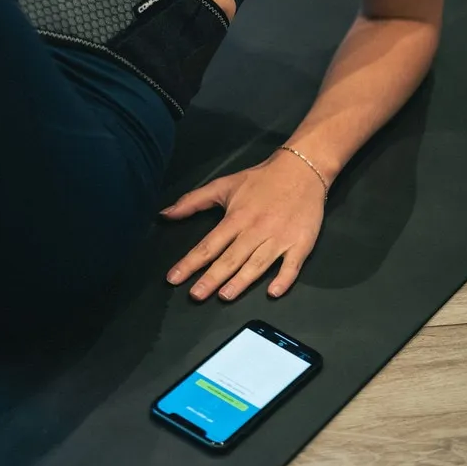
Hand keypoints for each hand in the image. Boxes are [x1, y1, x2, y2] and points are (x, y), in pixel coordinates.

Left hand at [159, 151, 326, 300]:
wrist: (301, 169)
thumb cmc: (261, 179)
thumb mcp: (223, 185)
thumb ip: (193, 201)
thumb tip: (165, 214)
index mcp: (236, 218)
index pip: (208, 244)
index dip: (189, 262)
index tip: (174, 278)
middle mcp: (255, 230)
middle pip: (230, 258)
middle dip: (211, 278)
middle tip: (195, 295)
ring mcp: (279, 238)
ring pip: (257, 264)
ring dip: (241, 281)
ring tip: (224, 295)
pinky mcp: (301, 244)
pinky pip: (292, 266)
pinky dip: (283, 279)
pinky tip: (272, 292)